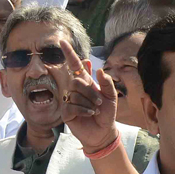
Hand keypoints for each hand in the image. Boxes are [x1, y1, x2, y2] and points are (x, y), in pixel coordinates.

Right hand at [50, 39, 118, 153]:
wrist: (104, 131)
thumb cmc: (106, 112)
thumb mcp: (111, 96)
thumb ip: (107, 82)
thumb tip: (98, 69)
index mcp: (85, 82)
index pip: (75, 65)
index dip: (69, 54)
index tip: (63, 42)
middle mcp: (75, 89)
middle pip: (76, 81)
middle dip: (90, 91)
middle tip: (99, 101)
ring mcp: (69, 100)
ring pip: (74, 94)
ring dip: (88, 102)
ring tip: (95, 109)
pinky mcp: (66, 112)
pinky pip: (72, 106)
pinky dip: (84, 110)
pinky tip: (89, 114)